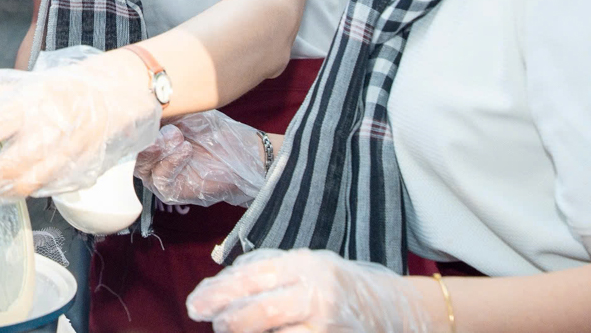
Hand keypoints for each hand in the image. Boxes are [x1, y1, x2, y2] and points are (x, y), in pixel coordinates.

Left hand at [0, 47, 161, 201]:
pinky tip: (2, 188)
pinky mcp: (70, 178)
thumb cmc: (51, 93)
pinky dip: (14, 194)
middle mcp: (43, 135)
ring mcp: (60, 160)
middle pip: (3, 172)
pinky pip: (37, 193)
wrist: (104, 103)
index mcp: (24, 106)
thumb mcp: (10, 82)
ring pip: (20, 189)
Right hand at [136, 110, 269, 207]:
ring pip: (141, 166)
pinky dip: (171, 162)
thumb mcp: (185, 113)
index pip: (127, 134)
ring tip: (177, 136)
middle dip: (141, 137)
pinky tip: (186, 149)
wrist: (244, 154)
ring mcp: (159, 176)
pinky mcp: (172, 192)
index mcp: (149, 139)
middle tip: (159, 126)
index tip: (136, 109)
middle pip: (129, 152)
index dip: (128, 123)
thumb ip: (162, 111)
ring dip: (157, 149)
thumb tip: (141, 100)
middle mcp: (150, 158)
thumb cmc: (215, 132)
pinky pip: (161, 179)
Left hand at [187, 249, 440, 332]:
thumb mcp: (308, 264)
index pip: (251, 277)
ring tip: (231, 330)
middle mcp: (317, 292)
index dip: (218, 293)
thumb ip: (268, 269)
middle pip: (258, 310)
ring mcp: (326, 323)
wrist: (396, 309)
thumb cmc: (342, 285)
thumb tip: (221, 284)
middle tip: (210, 322)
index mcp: (305, 264)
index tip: (195, 303)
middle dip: (226, 320)